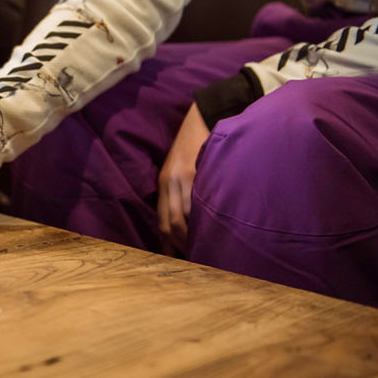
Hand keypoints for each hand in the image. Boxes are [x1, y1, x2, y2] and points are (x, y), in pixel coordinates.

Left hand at [157, 102, 210, 255]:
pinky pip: (198, 201)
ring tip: (208, 250)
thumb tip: (188, 226)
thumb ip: (180, 195)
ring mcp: (182, 178)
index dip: (170, 245)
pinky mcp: (197, 171)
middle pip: (171, 224)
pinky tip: (215, 228)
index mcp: (163, 185)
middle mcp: (169, 183)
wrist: (202, 117)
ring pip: (183, 217)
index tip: (180, 260)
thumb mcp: (179, 171)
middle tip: (198, 260)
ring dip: (194, 236)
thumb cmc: (194, 148)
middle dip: (183, 245)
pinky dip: (205, 218)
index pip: (162, 224)